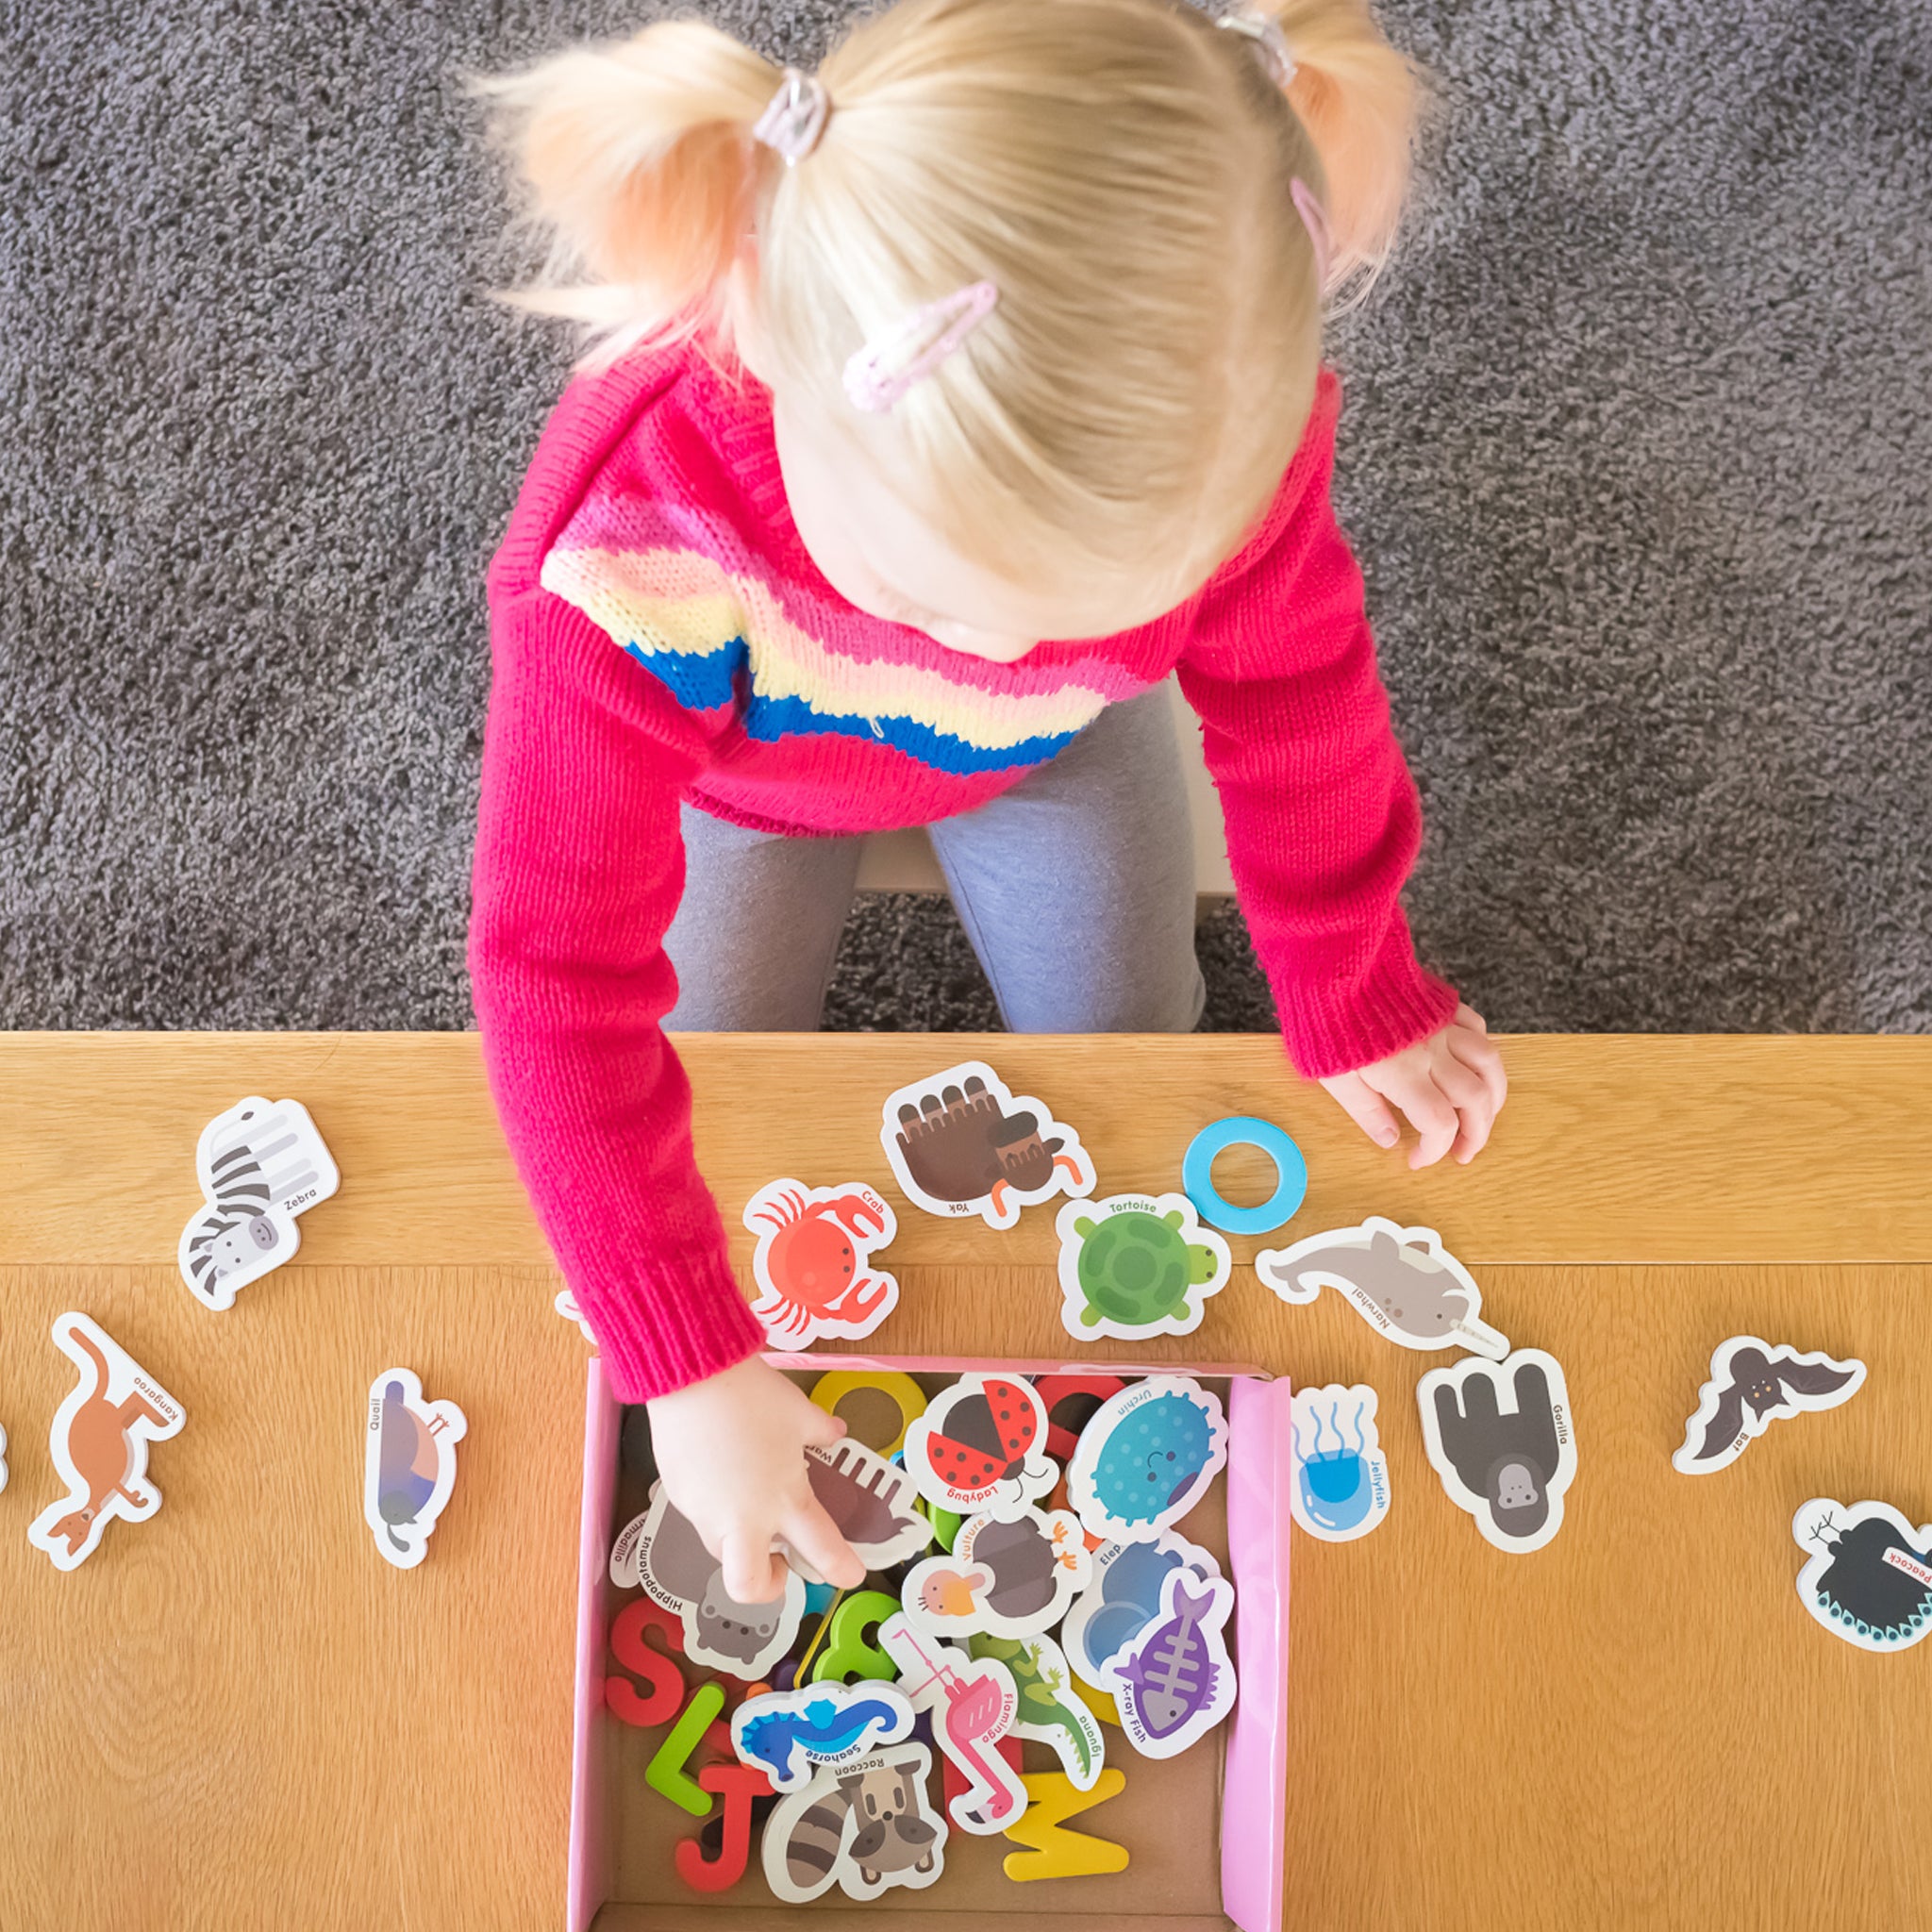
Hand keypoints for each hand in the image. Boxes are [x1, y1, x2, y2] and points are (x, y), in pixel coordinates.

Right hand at [647, 1356, 865, 1602]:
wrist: (691, 1376)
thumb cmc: (753, 1395)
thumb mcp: (800, 1412)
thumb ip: (821, 1431)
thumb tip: (836, 1434)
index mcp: (785, 1499)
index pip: (821, 1549)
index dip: (841, 1569)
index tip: (850, 1574)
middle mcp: (744, 1519)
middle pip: (749, 1586)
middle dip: (767, 1586)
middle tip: (778, 1562)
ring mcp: (705, 1513)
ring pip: (722, 1550)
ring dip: (741, 1540)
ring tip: (749, 1499)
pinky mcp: (678, 1498)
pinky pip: (701, 1517)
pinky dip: (716, 1507)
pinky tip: (719, 1471)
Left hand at [1319, 1002, 1506, 1167]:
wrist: (1332, 962)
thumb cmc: (1325, 1019)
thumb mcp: (1333, 1076)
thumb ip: (1365, 1110)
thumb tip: (1389, 1140)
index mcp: (1404, 1074)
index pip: (1439, 1123)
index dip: (1434, 1150)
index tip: (1417, 1160)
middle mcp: (1432, 1050)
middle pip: (1476, 1099)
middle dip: (1476, 1133)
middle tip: (1462, 1152)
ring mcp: (1441, 1025)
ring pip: (1489, 1062)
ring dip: (1493, 1095)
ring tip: (1482, 1115)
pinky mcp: (1441, 1003)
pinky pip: (1478, 1027)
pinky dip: (1482, 1051)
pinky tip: (1471, 1063)